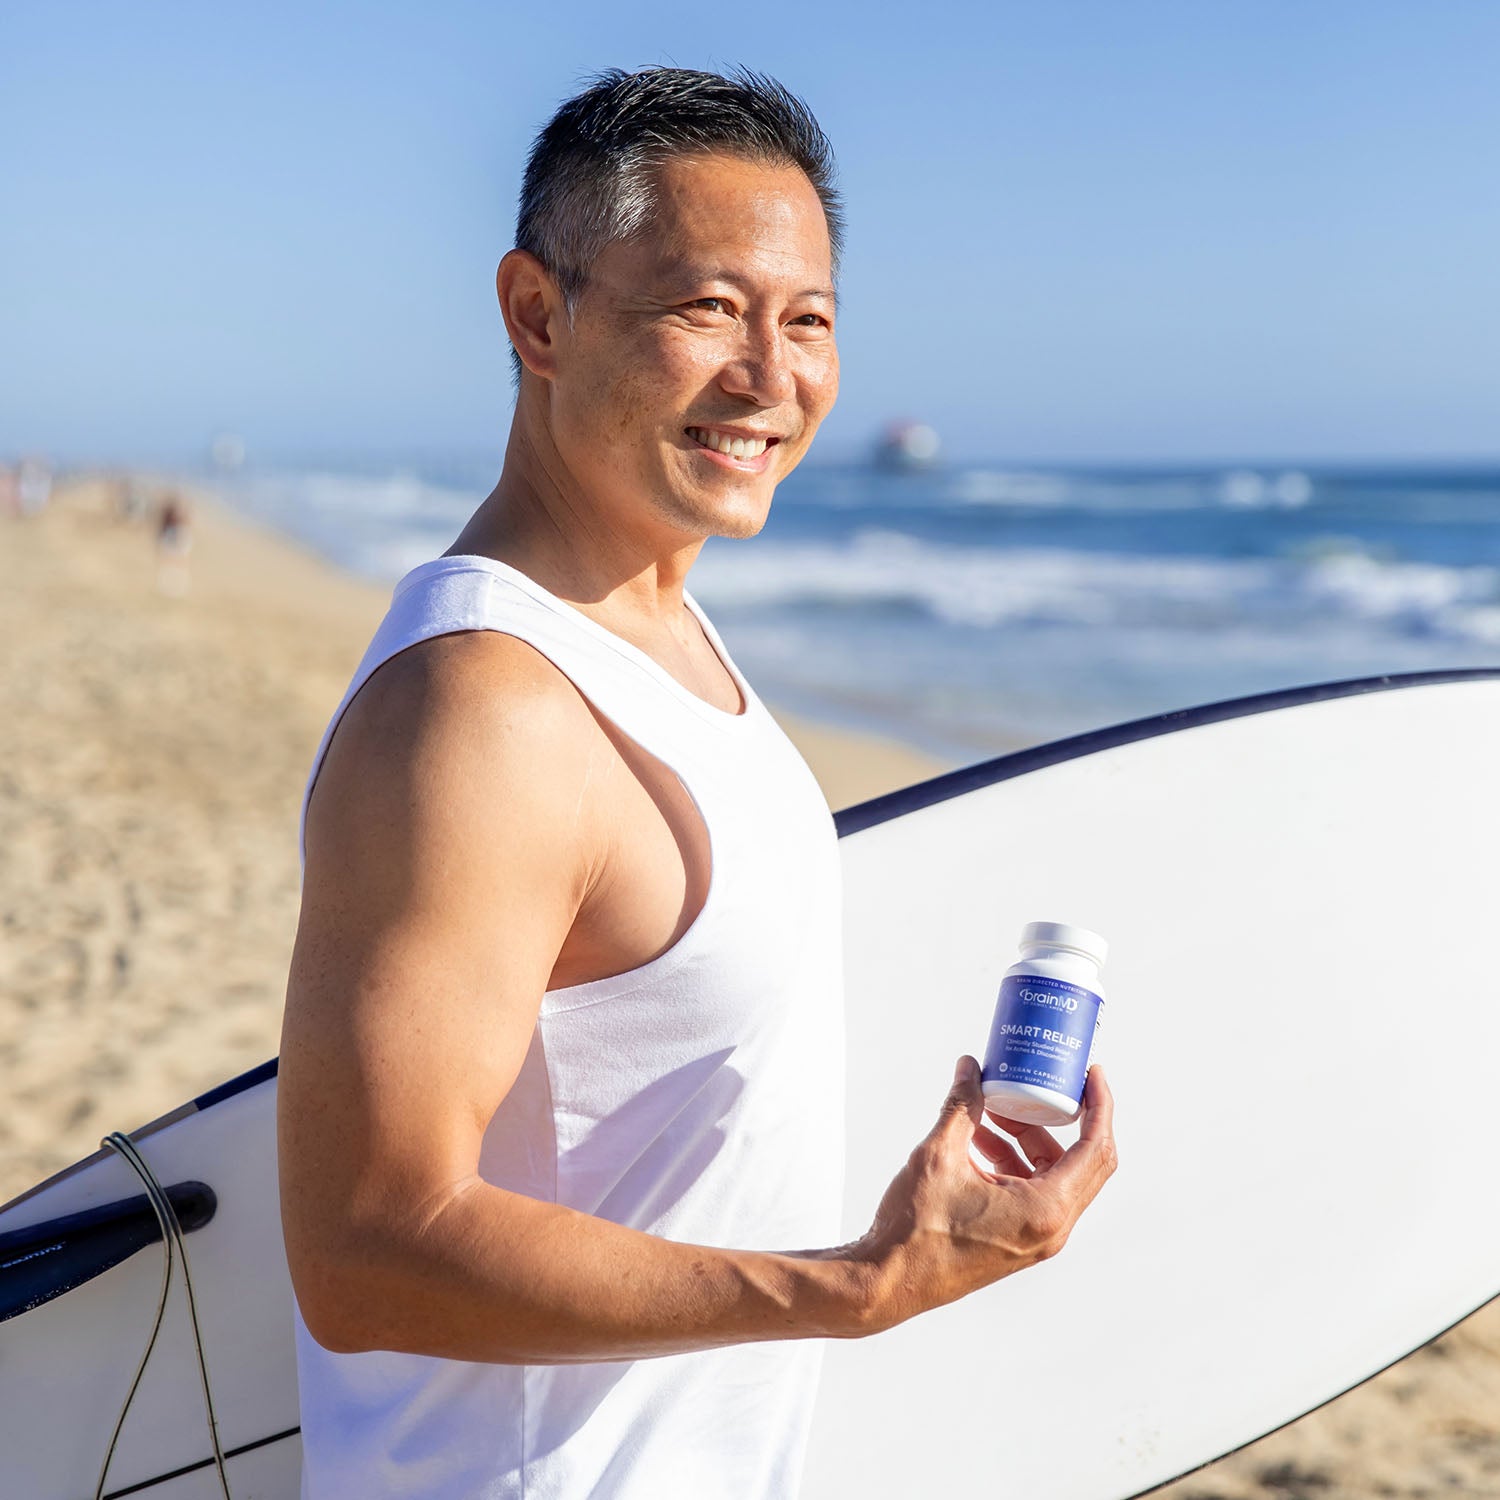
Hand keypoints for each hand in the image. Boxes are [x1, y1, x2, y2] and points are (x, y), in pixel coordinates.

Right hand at [851, 1057, 1115, 1333]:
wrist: (889, 1282)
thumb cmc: (916, 1229)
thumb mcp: (939, 1154)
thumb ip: (962, 1106)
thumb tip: (971, 1067)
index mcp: (1045, 1208)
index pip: (1094, 1148)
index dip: (1099, 1104)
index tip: (1090, 1072)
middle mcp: (1050, 1228)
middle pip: (1081, 1161)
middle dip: (1059, 1116)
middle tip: (1038, 1083)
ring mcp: (1035, 1239)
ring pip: (1052, 1175)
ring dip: (1028, 1138)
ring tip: (991, 1109)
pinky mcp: (1016, 1241)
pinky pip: (1030, 1191)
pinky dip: (1013, 1161)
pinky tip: (978, 1139)